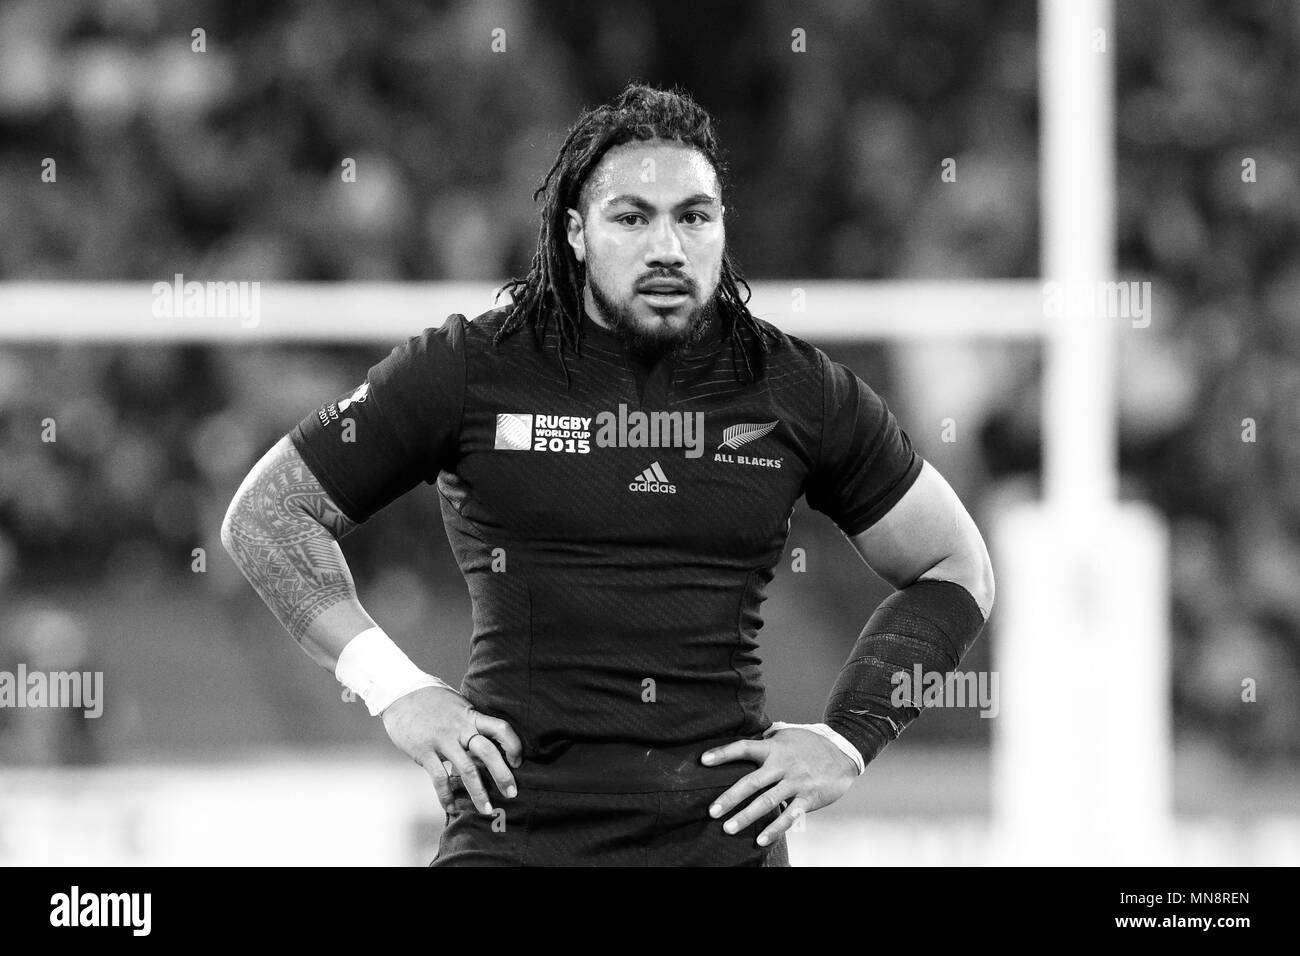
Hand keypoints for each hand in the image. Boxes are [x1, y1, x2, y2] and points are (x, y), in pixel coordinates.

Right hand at [381, 685, 522, 815]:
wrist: (401, 692)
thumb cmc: (433, 701)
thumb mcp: (459, 706)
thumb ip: (472, 724)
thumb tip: (489, 744)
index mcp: (471, 716)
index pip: (501, 728)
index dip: (513, 745)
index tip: (518, 761)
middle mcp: (460, 728)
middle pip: (489, 752)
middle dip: (503, 775)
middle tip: (512, 793)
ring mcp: (442, 740)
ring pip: (467, 770)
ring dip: (479, 792)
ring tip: (487, 810)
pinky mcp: (424, 751)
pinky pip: (439, 778)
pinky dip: (446, 795)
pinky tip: (451, 806)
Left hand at [701, 728, 857, 845]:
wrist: (844, 753)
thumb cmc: (811, 744)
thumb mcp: (787, 735)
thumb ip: (767, 739)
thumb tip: (746, 739)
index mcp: (774, 748)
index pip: (743, 748)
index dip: (723, 753)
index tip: (703, 761)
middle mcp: (782, 766)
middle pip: (751, 782)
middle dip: (730, 798)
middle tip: (712, 811)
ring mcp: (795, 783)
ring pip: (767, 802)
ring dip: (747, 816)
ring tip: (728, 828)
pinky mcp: (808, 798)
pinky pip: (789, 816)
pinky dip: (775, 829)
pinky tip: (761, 839)